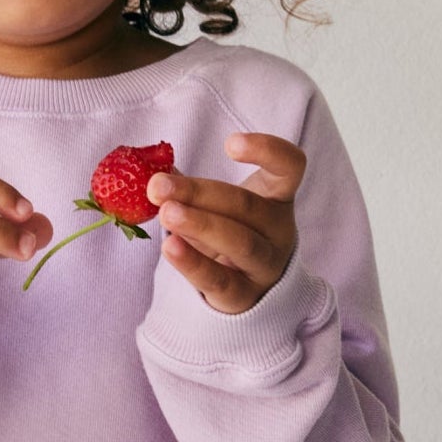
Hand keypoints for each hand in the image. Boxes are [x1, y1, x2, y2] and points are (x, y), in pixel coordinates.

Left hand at [146, 133, 304, 314]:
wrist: (243, 289)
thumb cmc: (227, 233)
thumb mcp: (217, 206)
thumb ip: (188, 188)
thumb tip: (151, 170)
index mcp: (277, 197)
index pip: (290, 166)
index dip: (268, 150)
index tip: (229, 144)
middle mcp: (279, 230)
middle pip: (247, 206)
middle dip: (200, 193)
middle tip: (159, 185)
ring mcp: (267, 266)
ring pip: (240, 242)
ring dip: (200, 224)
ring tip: (166, 212)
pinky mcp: (245, 297)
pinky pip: (219, 280)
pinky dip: (193, 263)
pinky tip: (169, 246)